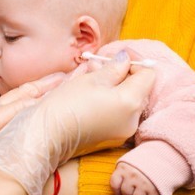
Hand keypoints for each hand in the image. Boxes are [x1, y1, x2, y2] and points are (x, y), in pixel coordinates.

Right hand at [0, 52, 154, 194]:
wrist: (46, 136)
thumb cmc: (66, 104)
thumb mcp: (91, 79)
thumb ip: (114, 67)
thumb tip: (125, 59)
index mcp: (131, 102)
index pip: (148, 74)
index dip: (135, 61)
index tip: (116, 55)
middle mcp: (132, 120)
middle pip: (139, 89)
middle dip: (121, 73)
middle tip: (98, 65)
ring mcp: (122, 132)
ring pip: (126, 101)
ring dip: (113, 86)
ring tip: (90, 78)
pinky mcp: (111, 139)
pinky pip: (117, 114)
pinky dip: (108, 102)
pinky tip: (89, 96)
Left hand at [112, 162, 160, 194]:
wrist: (165, 155)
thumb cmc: (144, 162)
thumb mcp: (130, 161)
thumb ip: (122, 172)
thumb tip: (117, 190)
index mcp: (124, 168)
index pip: (114, 184)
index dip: (117, 190)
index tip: (122, 190)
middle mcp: (133, 175)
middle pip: (126, 193)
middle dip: (131, 193)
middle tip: (137, 188)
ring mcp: (144, 183)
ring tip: (145, 191)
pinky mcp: (156, 190)